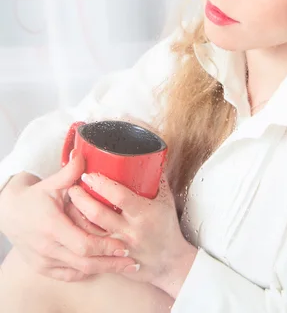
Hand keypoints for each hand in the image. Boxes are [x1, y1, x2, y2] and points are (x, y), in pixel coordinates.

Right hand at [0, 152, 136, 281]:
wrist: (8, 213)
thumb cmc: (33, 197)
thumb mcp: (51, 183)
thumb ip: (70, 172)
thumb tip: (84, 154)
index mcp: (51, 226)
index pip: (82, 244)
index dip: (105, 246)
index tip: (124, 244)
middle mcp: (47, 247)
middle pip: (84, 262)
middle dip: (111, 262)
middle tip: (132, 260)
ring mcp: (44, 261)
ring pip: (78, 272)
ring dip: (102, 269)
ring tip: (123, 266)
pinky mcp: (42, 267)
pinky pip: (68, 275)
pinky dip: (86, 272)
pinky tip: (102, 267)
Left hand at [68, 171, 197, 297]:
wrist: (170, 262)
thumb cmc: (167, 228)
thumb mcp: (166, 201)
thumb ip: (155, 180)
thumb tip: (145, 158)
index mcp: (144, 213)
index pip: (120, 196)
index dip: (101, 184)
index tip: (89, 174)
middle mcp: (130, 231)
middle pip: (98, 213)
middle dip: (81, 198)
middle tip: (72, 186)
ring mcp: (119, 247)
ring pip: (89, 232)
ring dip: (76, 215)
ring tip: (69, 202)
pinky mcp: (112, 259)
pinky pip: (90, 247)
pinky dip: (79, 233)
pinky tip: (73, 223)